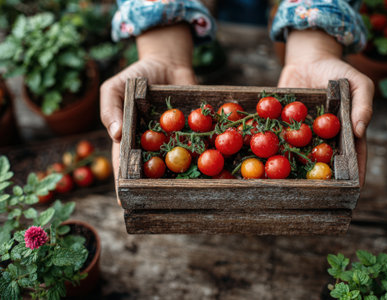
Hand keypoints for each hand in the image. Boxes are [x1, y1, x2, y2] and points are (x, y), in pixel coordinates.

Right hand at [100, 24, 195, 201]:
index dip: (124, 186)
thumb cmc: (135, 76)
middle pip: (155, 171)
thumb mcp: (114, 88)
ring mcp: (177, 139)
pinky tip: (211, 162)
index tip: (123, 203)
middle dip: (157, 187)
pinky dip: (206, 151)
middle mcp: (156, 146)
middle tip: (160, 203)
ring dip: (184, 174)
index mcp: (133, 141)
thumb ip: (110, 109)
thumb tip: (116, 135)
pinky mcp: (196, 130)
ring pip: (180, 162)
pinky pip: (201, 142)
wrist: (167, 60)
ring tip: (188, 191)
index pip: (126, 167)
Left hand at [278, 29, 373, 185]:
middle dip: (322, 179)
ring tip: (291, 186)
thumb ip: (363, 104)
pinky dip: (271, 148)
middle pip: (323, 162)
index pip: (352, 156)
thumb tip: (361, 131)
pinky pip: (277, 139)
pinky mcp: (282, 126)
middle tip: (320, 195)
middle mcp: (321, 138)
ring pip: (298, 155)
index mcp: (343, 132)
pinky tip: (265, 160)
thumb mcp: (358, 82)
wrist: (307, 58)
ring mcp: (300, 135)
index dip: (355, 173)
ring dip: (293, 170)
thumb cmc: (337, 69)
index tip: (354, 190)